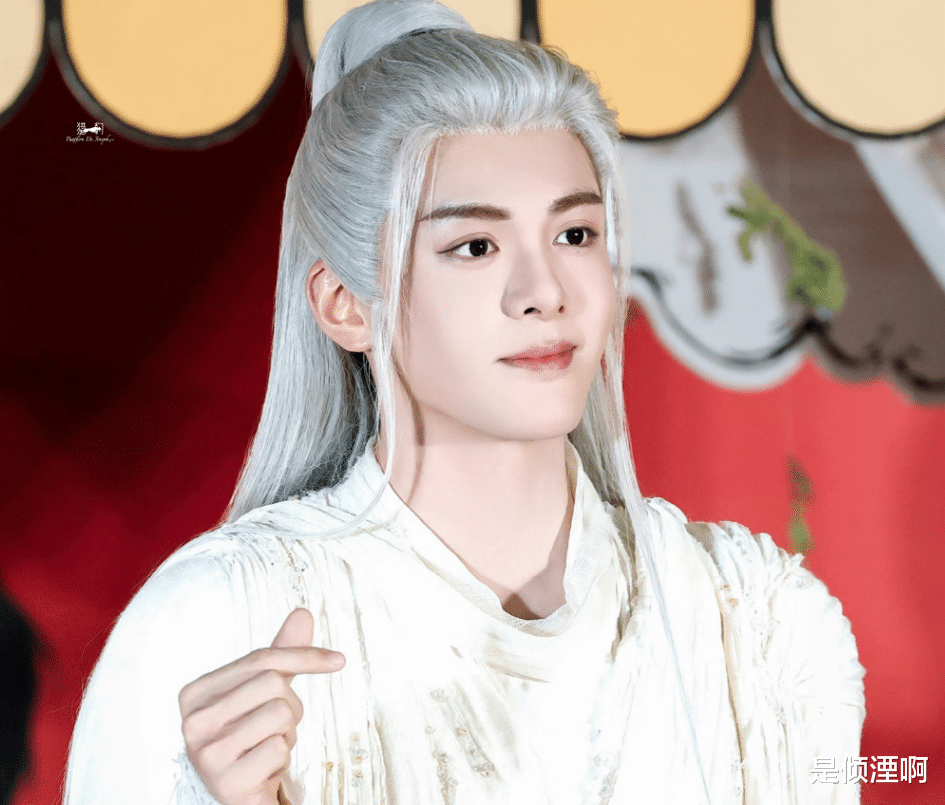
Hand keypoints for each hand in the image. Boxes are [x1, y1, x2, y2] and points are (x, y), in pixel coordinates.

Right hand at [179, 608, 344, 804]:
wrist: (241, 795)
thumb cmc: (251, 737)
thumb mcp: (263, 692)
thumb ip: (280, 654)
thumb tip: (302, 613)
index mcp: (195, 692)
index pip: (262, 659)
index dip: (305, 656)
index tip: (339, 660)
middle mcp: (192, 721)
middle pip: (273, 683)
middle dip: (291, 705)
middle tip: (277, 727)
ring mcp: (206, 753)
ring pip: (280, 714)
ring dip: (287, 733)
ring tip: (267, 747)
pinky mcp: (226, 782)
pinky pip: (279, 749)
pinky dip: (282, 759)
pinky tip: (264, 769)